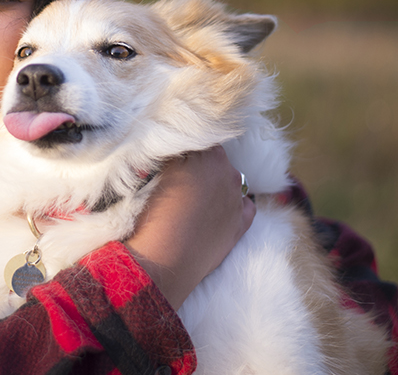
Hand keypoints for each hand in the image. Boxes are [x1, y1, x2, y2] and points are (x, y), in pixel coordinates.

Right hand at [124, 146, 255, 309]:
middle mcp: (227, 171)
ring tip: (194, 200)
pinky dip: (234, 205)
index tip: (173, 158)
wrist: (163, 258)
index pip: (198, 139)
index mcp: (207, 155)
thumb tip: (173, 150)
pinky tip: (216, 211)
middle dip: (201, 165)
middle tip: (180, 179)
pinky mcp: (242, 223)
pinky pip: (245, 205)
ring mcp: (237, 198)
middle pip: (216, 158)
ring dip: (215, 184)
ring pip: (230, 180)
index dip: (185, 148)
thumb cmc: (152, 213)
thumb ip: (169, 155)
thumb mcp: (152, 173)